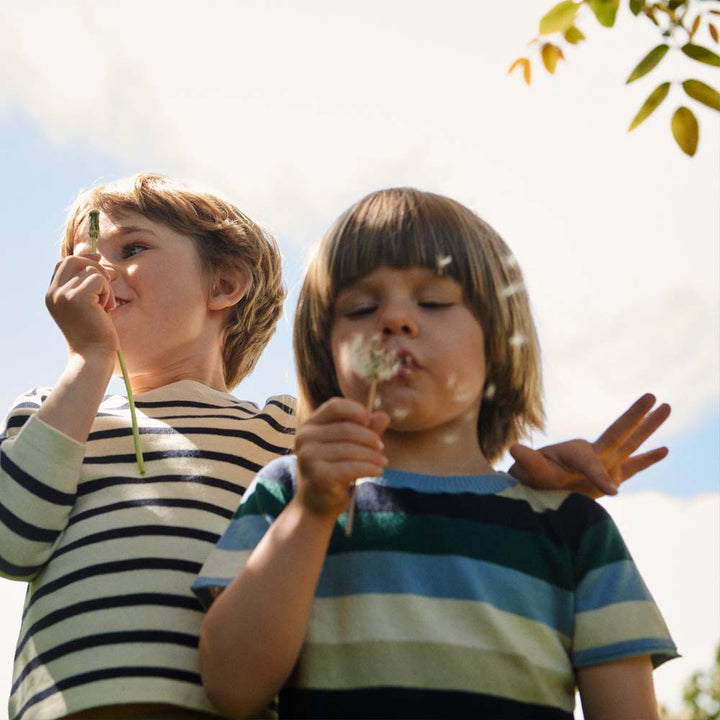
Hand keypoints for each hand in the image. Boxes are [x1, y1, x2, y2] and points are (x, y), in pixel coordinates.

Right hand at [46, 253, 118, 359]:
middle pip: (74, 260)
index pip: (64, 264)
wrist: (93, 355)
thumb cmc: (95, 333)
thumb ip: (86, 285)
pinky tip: (107, 310)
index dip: (83, 258)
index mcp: (52, 295)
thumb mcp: (88, 306)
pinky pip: (99, 279)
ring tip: (106, 306)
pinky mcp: (76, 297)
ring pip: (91, 270)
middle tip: (111, 281)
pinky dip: (108, 292)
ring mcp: (63, 294)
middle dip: (96, 266)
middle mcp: (54, 293)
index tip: (99, 259)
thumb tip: (98, 259)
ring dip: (106, 286)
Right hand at [294, 397, 388, 519]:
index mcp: (309, 425)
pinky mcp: (319, 475)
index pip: (335, 406)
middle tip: (381, 448)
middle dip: (370, 438)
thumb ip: (365, 430)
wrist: (315, 504)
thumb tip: (384, 416)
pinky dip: (370, 468)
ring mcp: (309, 457)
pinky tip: (378, 471)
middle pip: (347, 428)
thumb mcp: (348, 446)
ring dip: (373, 456)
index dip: (356, 411)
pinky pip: (352, 467)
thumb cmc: (333, 470)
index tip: (369, 423)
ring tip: (382, 462)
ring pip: (352, 449)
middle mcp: (305, 438)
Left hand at [508, 394, 670, 497]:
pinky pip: (634, 467)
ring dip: (649, 427)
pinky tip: (665, 449)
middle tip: (652, 395)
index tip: (612, 491)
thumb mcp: (530, 469)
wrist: (536, 486)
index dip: (599, 475)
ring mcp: (605, 463)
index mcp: (576, 453)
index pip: (592, 463)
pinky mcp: (611, 475)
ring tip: (667, 406)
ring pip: (631, 443)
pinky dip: (649, 459)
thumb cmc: (533, 477)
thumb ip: (527, 460)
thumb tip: (513, 448)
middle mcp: (594, 454)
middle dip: (635, 416)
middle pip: (619, 433)